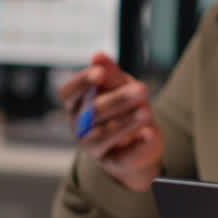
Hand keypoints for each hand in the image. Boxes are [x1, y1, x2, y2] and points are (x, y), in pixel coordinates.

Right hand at [59, 52, 164, 190]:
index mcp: (77, 104)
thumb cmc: (123, 108)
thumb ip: (110, 73)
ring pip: (105, 135)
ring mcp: (94, 147)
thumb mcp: (119, 87)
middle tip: (142, 89)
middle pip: (93, 112)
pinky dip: (137, 145)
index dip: (82, 82)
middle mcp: (80, 127)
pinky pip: (123, 156)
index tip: (100, 73)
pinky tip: (148, 134)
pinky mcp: (114, 162)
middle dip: (118, 99)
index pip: (69, 93)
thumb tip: (97, 55)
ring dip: (127, 122)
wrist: (139, 142)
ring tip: (147, 111)